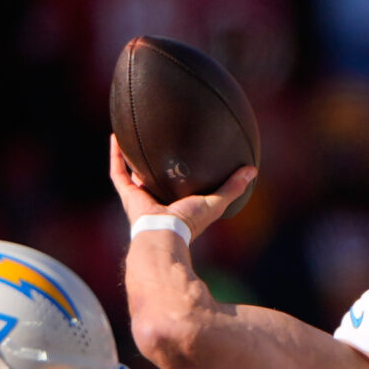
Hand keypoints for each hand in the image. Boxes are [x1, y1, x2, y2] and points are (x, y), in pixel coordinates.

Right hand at [108, 137, 257, 238]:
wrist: (164, 233)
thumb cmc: (189, 223)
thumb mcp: (216, 202)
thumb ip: (233, 187)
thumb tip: (252, 169)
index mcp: (175, 206)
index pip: (176, 190)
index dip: (179, 177)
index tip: (183, 161)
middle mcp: (155, 201)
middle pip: (153, 182)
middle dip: (154, 167)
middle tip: (157, 146)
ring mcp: (139, 198)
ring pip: (132, 175)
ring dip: (131, 158)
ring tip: (132, 137)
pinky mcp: (127, 194)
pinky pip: (118, 171)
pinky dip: (116, 155)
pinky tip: (117, 135)